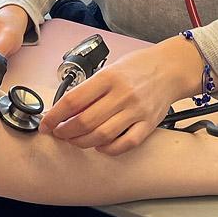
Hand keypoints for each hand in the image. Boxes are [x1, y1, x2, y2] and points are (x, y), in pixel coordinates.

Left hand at [39, 37, 199, 154]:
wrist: (171, 68)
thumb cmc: (138, 67)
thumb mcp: (110, 68)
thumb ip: (90, 88)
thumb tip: (64, 109)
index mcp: (108, 77)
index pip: (73, 101)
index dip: (54, 116)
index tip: (46, 124)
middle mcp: (122, 94)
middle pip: (84, 122)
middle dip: (65, 132)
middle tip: (58, 134)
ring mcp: (136, 111)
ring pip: (101, 136)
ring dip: (81, 142)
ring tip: (74, 140)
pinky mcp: (148, 124)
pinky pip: (125, 144)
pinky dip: (108, 149)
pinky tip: (99, 146)